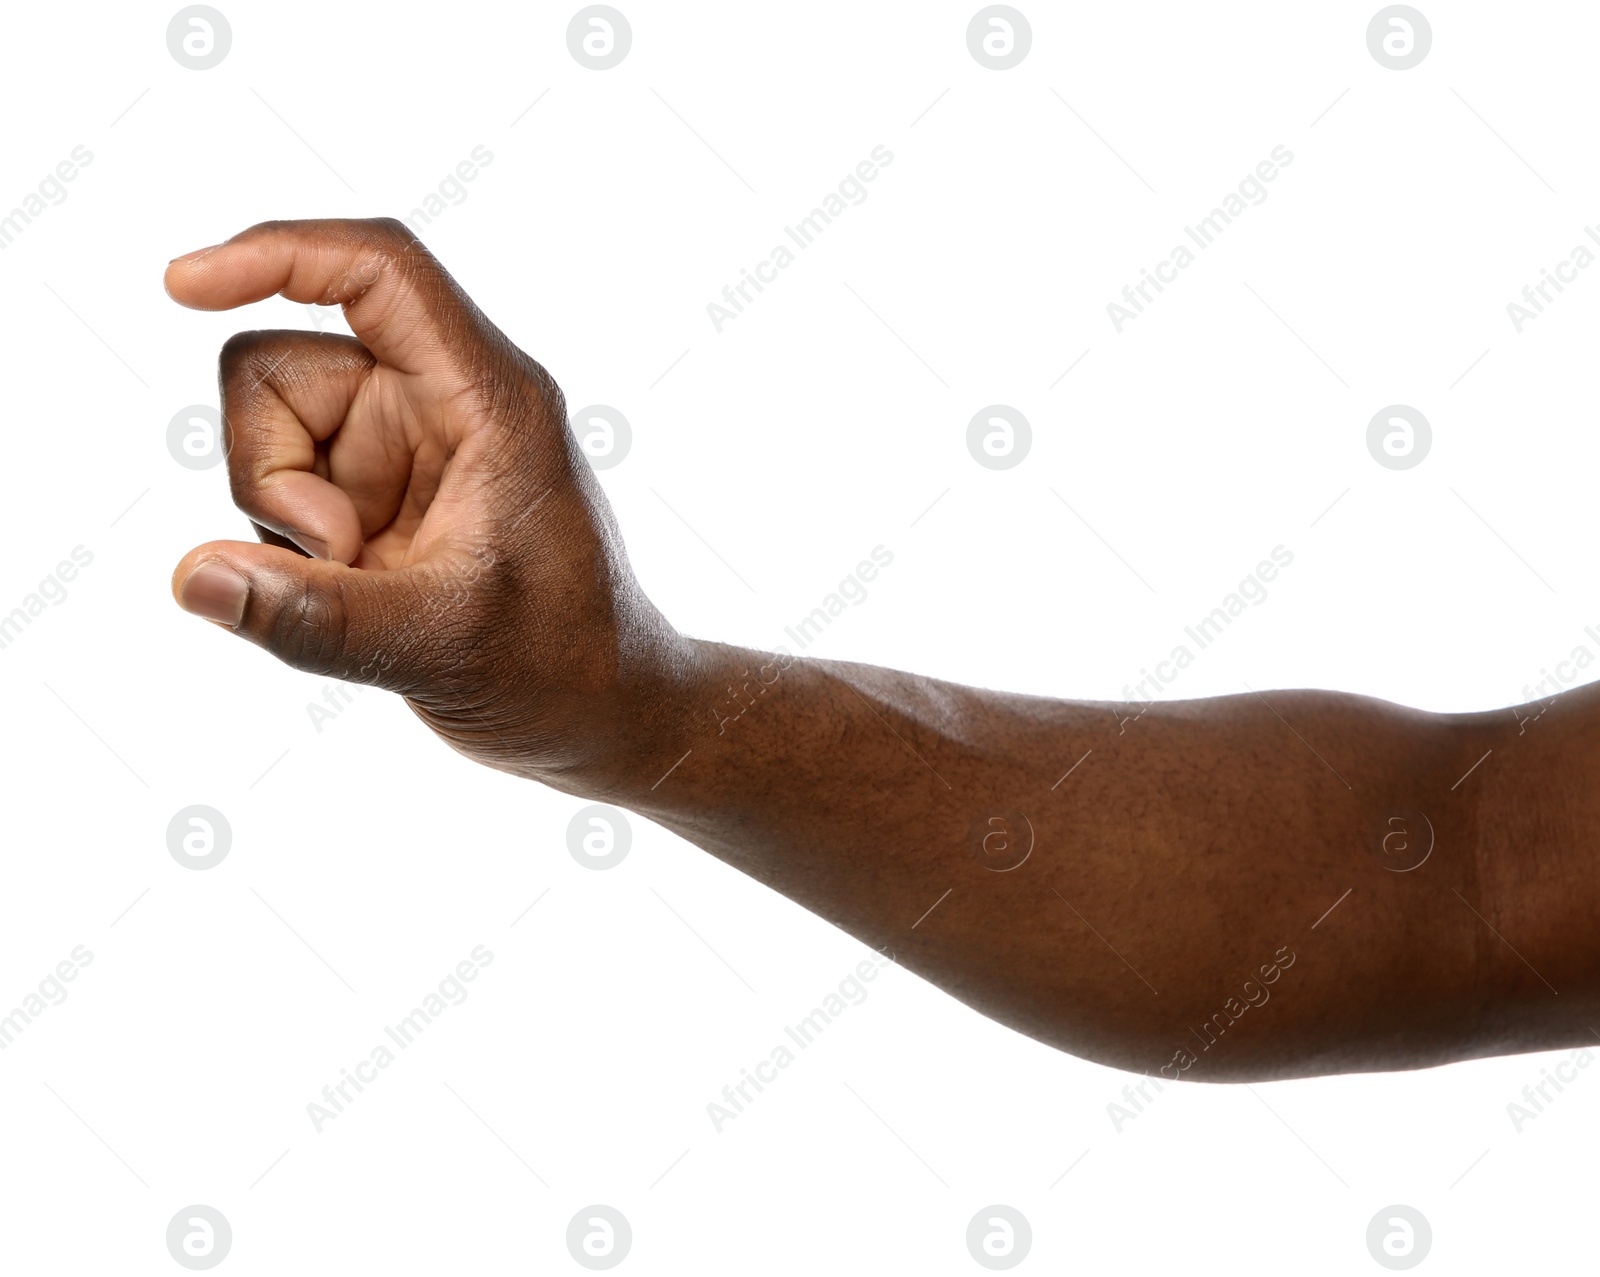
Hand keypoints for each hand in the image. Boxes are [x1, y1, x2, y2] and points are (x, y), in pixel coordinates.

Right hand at [166, 218, 681, 784]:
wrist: (597, 715)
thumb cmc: (558, 668)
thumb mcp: (440, 643)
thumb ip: (314, 614)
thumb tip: (192, 577)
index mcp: (488, 399)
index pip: (379, 273)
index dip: (279, 254)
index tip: (183, 287)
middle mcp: (441, 404)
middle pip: (278, 366)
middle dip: (272, 469)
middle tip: (346, 555)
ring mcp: (402, 449)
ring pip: (267, 433)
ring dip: (283, 514)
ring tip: (367, 581)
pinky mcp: (377, 495)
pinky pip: (280, 490)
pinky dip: (291, 548)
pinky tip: (360, 590)